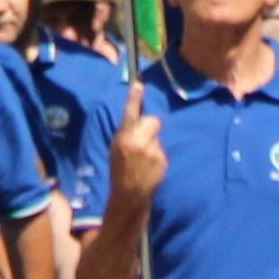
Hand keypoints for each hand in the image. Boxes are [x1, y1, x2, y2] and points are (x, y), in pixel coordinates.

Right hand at [109, 80, 166, 208]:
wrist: (129, 194)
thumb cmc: (120, 168)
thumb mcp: (116, 148)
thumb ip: (127, 132)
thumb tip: (138, 115)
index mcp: (123, 138)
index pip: (130, 113)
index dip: (134, 98)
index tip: (138, 84)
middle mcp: (137, 142)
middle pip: (152, 120)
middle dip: (150, 127)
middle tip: (144, 139)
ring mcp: (152, 151)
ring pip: (158, 135)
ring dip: (153, 141)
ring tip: (144, 157)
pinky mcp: (162, 159)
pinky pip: (162, 148)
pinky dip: (157, 154)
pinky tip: (150, 165)